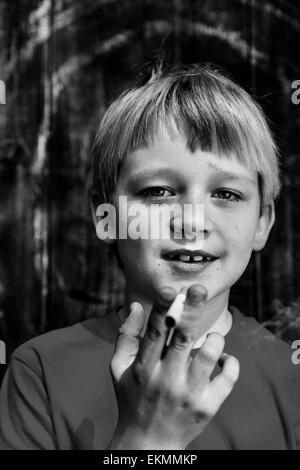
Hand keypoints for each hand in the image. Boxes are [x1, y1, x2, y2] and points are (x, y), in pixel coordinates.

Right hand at [109, 284, 238, 449]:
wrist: (148, 444)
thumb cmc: (132, 398)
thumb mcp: (118, 369)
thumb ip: (126, 336)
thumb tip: (137, 305)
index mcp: (144, 368)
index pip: (155, 332)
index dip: (162, 308)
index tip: (170, 289)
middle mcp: (166, 380)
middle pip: (183, 337)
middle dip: (191, 309)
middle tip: (199, 288)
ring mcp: (189, 394)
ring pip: (209, 354)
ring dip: (214, 338)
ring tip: (211, 337)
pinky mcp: (208, 406)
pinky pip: (228, 376)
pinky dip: (230, 361)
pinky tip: (222, 358)